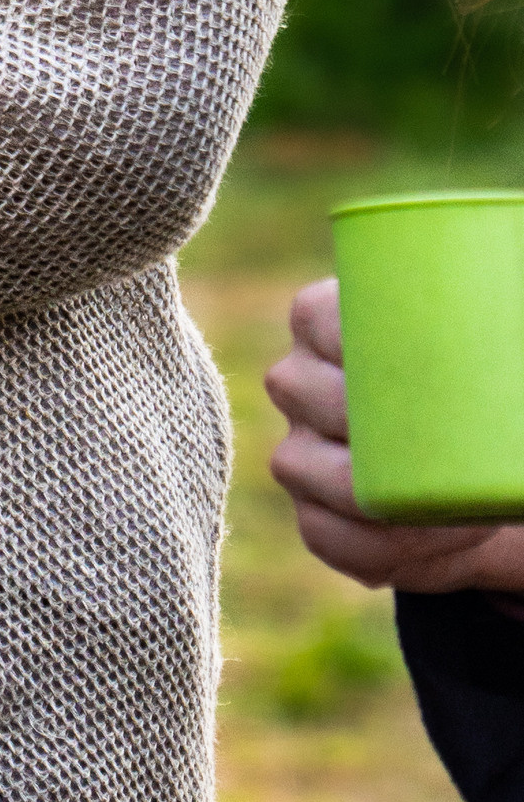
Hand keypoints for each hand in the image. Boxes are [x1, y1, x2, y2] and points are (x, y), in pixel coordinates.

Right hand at [266, 276, 523, 600]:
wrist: (485, 484)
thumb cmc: (488, 396)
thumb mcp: (489, 344)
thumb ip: (498, 318)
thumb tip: (523, 256)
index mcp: (326, 322)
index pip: (314, 316)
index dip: (346, 336)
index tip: (407, 360)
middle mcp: (299, 380)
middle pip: (299, 388)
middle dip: (360, 419)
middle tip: (428, 438)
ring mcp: (299, 451)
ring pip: (302, 465)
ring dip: (368, 492)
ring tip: (441, 503)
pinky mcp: (315, 519)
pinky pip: (322, 533)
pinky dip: (369, 545)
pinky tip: (412, 543)